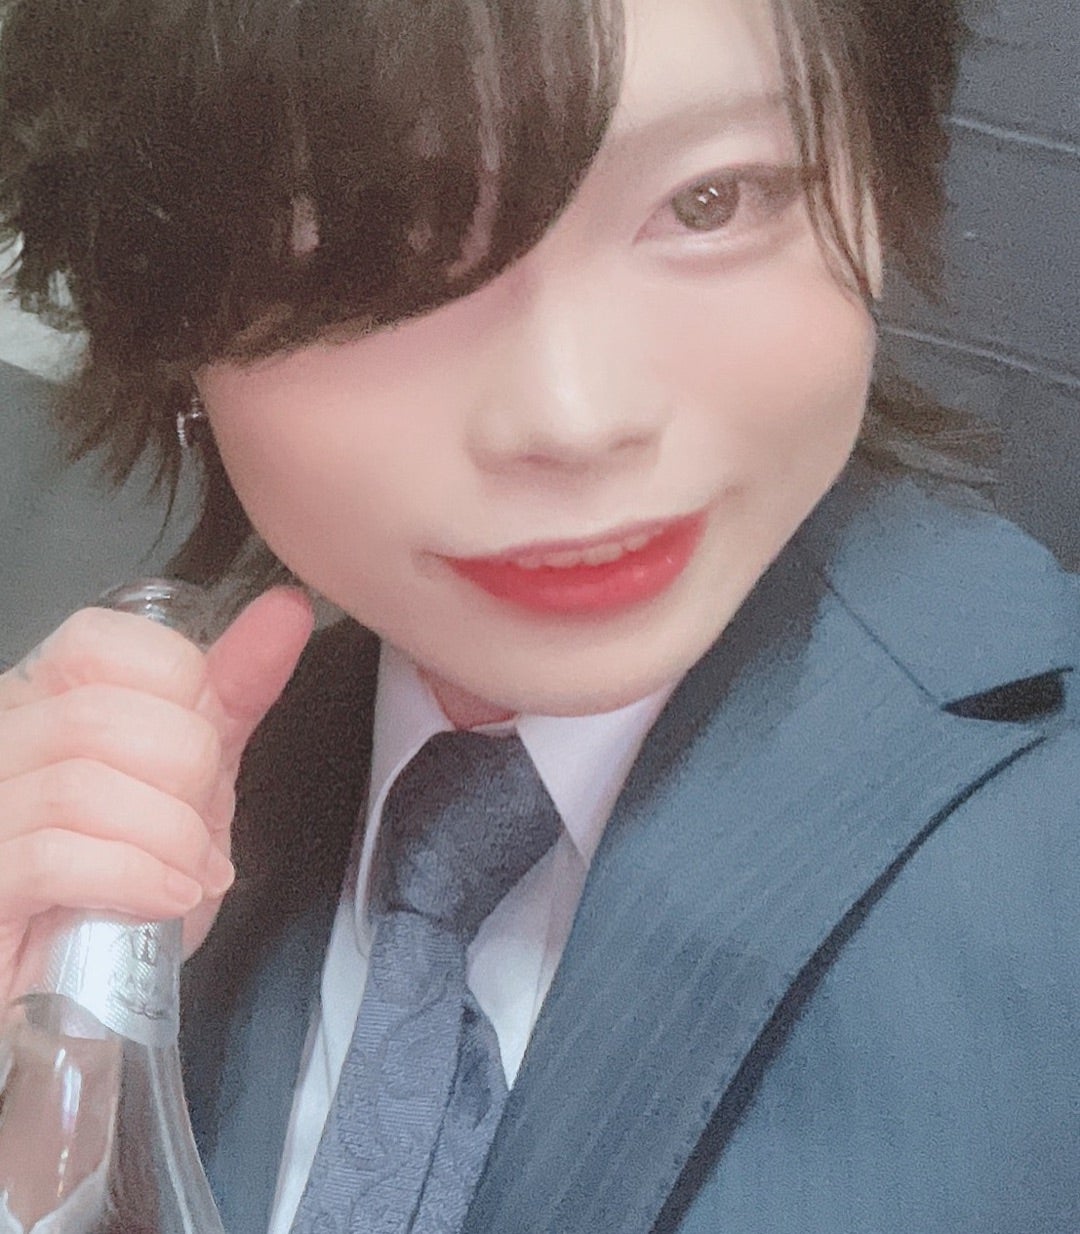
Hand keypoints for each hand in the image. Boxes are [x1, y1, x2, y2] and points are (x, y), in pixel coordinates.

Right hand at [0, 587, 313, 1005]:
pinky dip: (135, 877)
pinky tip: (162, 900)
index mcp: (38, 704)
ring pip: (83, 778)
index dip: (182, 695)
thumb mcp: (191, 787)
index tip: (203, 760)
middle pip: (105, 713)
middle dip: (187, 777)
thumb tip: (287, 609)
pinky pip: (57, 853)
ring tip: (185, 876)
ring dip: (170, 836)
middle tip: (197, 836)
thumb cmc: (123, 895)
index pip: (106, 641)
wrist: (73, 1009)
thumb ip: (231, 694)